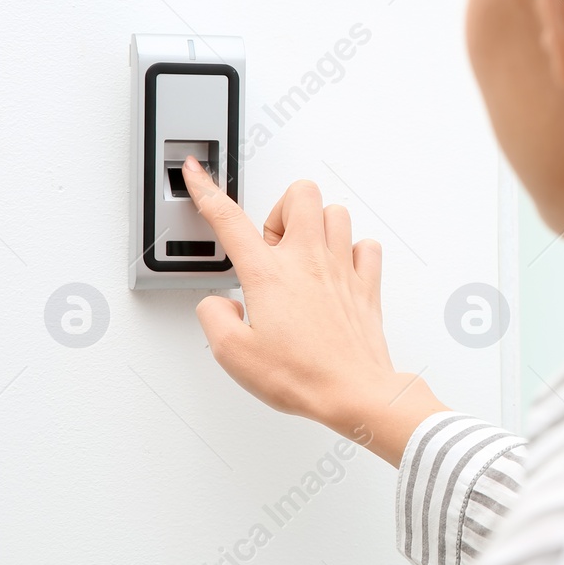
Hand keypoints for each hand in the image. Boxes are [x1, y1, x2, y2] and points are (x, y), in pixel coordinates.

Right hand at [181, 156, 445, 464]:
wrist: (355, 392)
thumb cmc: (301, 375)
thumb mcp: (232, 354)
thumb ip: (213, 318)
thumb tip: (219, 304)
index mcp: (268, 274)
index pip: (228, 220)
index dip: (206, 191)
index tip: (196, 172)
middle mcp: (308, 260)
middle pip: (300, 193)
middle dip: (281, 209)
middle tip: (272, 245)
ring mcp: (342, 267)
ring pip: (336, 212)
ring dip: (318, 225)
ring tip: (305, 256)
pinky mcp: (367, 283)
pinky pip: (366, 246)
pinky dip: (354, 250)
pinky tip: (339, 271)